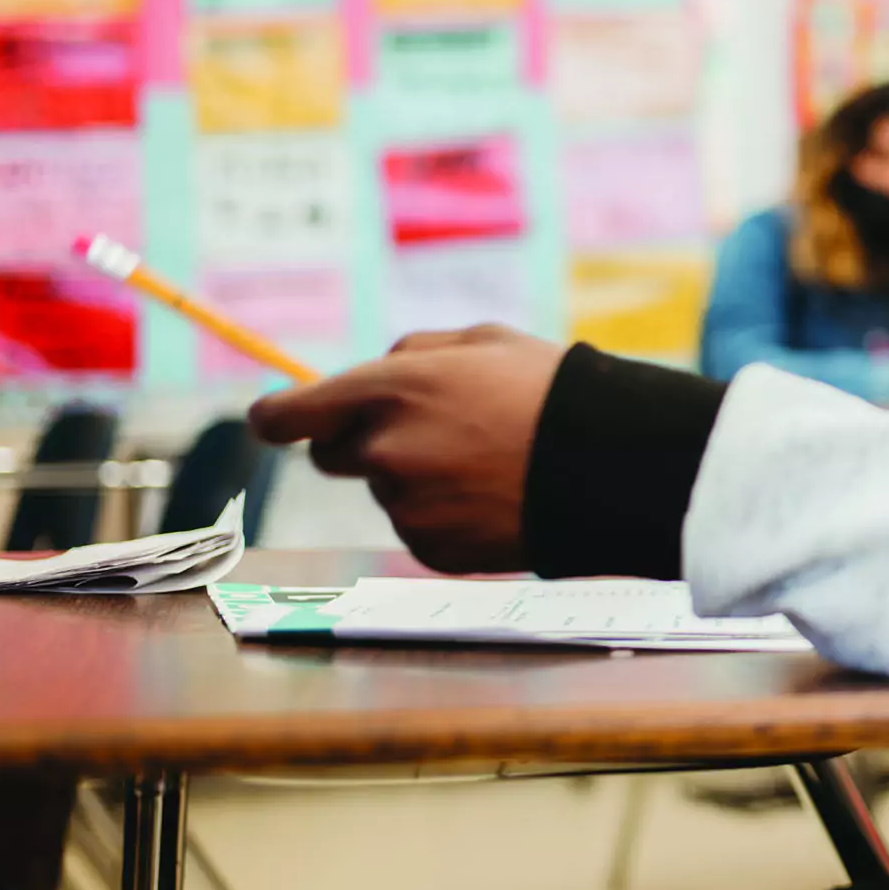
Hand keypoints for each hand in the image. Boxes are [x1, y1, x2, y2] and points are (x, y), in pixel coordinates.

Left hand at [248, 324, 565, 572]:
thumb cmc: (552, 392)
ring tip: (487, 466)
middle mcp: (384, 451)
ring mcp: (406, 505)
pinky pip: (418, 527)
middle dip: (364, 442)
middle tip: (429, 434)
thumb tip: (371, 373)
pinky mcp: (431, 547)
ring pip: (386, 490)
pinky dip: (445, 516)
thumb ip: (413, 355)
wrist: (610, 465)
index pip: (286, 416)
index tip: (279, 421)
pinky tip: (494, 499)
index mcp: (389, 390)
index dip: (278, 417)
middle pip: (332, 455)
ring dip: (417, 478)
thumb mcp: (484, 342)